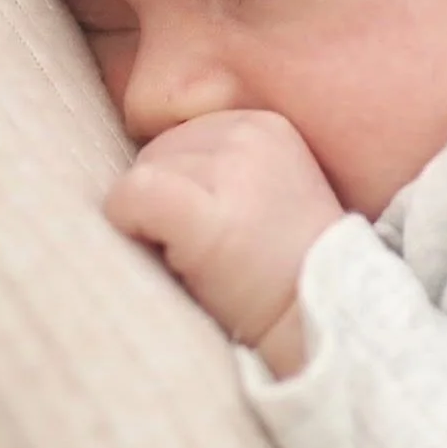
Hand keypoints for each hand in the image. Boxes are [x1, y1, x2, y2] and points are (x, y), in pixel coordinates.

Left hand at [105, 111, 343, 375]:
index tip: (217, 230)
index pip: (185, 138)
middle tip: (206, 252)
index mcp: (265, 126)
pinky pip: (128, 198)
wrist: (318, 320)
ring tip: (198, 260)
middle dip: (167, 203)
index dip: (186, 189)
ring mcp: (226, 168)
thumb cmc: (287, 273)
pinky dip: (129, 228)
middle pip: (158, 152)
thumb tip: (151, 174)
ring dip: (151, 222)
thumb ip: (224, 169)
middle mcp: (247, 133)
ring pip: (139, 173)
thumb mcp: (270, 195)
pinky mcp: (200, 207)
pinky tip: (170, 259)